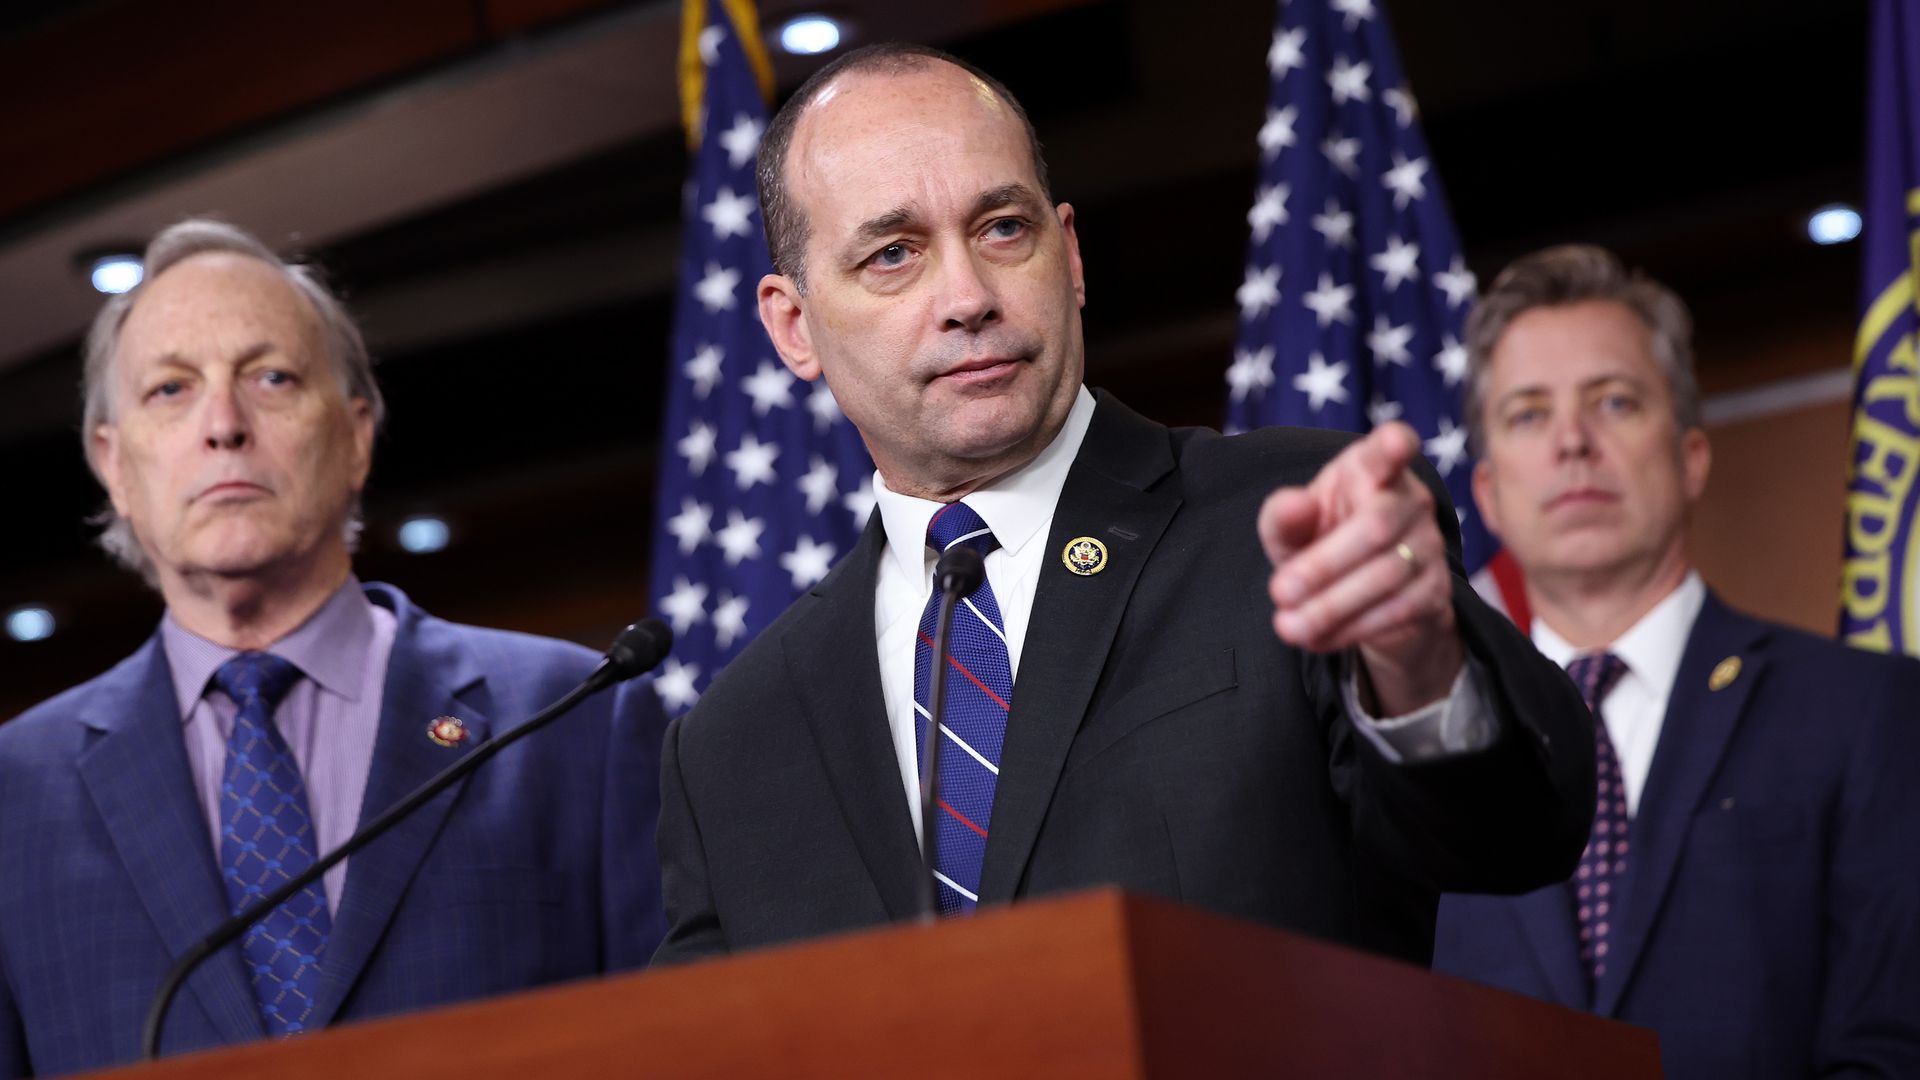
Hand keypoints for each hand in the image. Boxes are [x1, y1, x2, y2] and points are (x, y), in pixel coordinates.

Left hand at [1257, 422, 1463, 714]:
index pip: (1388, 450)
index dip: (1394, 445)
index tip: (1397, 441)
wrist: (1360, 601)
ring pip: (1387, 574)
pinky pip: (1398, 610)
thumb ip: (1283, 516)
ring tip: (1287, 625)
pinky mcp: (1438, 590)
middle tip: (1277, 591)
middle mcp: (1410, 501)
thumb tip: (1294, 503)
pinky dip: (1352, 627)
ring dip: (1331, 605)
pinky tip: (1317, 638)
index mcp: (1371, 470)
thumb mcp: (1290, 531)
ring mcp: (1430, 545)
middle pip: (1377, 525)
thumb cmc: (1320, 542)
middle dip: (1323, 563)